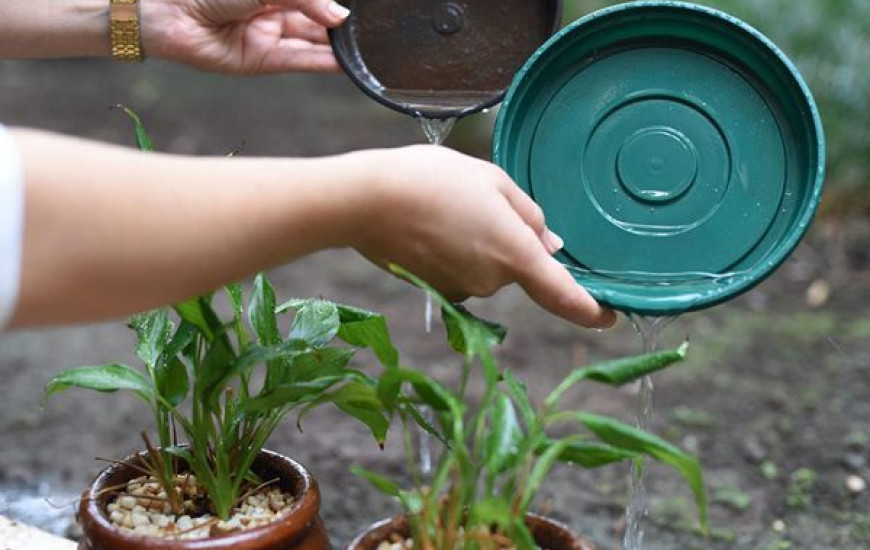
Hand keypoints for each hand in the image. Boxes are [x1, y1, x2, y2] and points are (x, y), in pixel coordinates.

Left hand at [141, 0, 349, 73]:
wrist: (168, 12)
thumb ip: (305, 0)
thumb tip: (340, 17)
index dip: (333, 5)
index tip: (359, 12)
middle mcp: (272, 11)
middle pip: (315, 20)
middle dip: (339, 27)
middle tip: (366, 31)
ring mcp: (268, 36)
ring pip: (311, 42)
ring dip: (336, 47)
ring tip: (362, 49)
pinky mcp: (262, 60)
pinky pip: (299, 61)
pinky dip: (322, 62)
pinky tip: (343, 62)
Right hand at [349, 146, 616, 328]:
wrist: (365, 201)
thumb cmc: (432, 180)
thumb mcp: (493, 181)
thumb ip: (530, 215)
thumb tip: (550, 243)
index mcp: (514, 254)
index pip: (563, 294)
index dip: (591, 310)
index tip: (610, 316)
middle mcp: (490, 282)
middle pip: (516, 268)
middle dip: (507, 241)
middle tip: (476, 201)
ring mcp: (460, 290)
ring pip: (486, 268)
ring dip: (477, 243)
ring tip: (446, 207)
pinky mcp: (435, 290)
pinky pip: (460, 272)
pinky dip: (454, 253)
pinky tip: (430, 225)